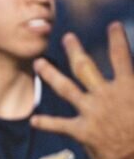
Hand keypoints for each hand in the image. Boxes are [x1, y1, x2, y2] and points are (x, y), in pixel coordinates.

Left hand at [32, 23, 133, 158]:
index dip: (118, 40)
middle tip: (67, 37)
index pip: (122, 58)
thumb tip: (133, 81)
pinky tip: (33, 121)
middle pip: (86, 67)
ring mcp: (92, 112)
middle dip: (75, 50)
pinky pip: (59, 125)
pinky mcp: (82, 131)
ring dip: (50, 74)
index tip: (113, 26)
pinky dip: (46, 123)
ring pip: (65, 88)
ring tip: (38, 63)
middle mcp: (106, 96)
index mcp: (128, 87)